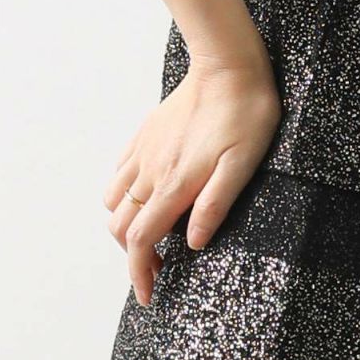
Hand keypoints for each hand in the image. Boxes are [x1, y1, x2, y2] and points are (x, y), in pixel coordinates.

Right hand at [103, 52, 282, 305]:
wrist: (228, 64)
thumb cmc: (245, 112)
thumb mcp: (243, 163)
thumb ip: (215, 204)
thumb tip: (192, 242)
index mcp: (175, 183)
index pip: (142, 240)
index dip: (140, 274)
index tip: (148, 294)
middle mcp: (151, 169)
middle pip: (121, 226)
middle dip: (134, 255)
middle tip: (159, 266)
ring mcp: (145, 149)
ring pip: (114, 198)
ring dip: (125, 222)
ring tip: (153, 230)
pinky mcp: (146, 132)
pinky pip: (120, 169)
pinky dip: (124, 190)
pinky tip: (147, 191)